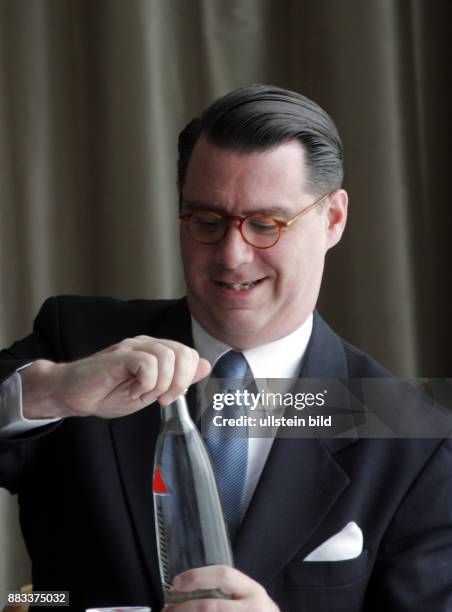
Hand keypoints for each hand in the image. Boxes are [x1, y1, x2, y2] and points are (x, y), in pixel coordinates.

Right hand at [21, 336, 210, 419]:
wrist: (72, 394)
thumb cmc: (107, 394)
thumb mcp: (150, 391)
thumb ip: (177, 378)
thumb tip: (205, 366)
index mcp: (156, 351)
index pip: (190, 354)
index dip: (187, 379)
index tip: (168, 398)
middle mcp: (147, 344)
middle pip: (184, 353)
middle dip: (179, 382)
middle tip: (161, 399)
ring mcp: (133, 347)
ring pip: (168, 357)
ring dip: (160, 384)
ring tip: (143, 394)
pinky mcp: (120, 356)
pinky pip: (147, 363)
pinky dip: (145, 383)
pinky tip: (132, 391)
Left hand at [164, 565, 279, 610]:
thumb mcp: (250, 598)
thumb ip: (229, 590)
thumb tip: (189, 586)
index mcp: (253, 592)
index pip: (223, 575)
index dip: (197, 577)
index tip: (175, 583)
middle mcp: (252, 610)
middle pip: (210, 606)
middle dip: (183, 608)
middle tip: (166, 609)